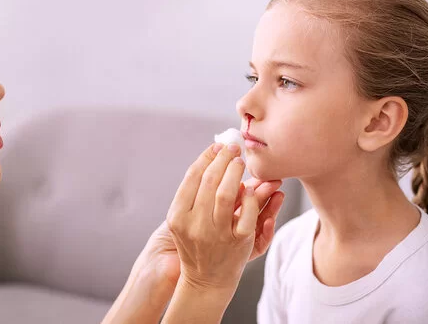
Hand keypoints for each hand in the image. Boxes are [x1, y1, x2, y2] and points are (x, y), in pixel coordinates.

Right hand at [166, 143, 283, 292]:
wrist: (205, 280)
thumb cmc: (194, 243)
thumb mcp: (183, 220)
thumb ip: (193, 193)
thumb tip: (212, 156)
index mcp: (178, 216)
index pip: (192, 177)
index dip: (206, 157)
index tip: (217, 146)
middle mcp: (194, 224)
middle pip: (209, 181)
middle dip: (223, 159)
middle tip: (232, 149)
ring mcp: (216, 234)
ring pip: (226, 194)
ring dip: (235, 172)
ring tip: (240, 162)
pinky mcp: (237, 242)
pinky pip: (246, 213)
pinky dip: (250, 198)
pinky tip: (250, 188)